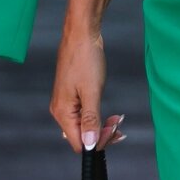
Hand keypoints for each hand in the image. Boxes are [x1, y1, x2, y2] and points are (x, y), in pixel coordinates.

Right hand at [51, 21, 126, 152]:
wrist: (82, 34)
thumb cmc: (86, 59)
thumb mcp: (92, 92)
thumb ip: (91, 120)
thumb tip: (90, 145)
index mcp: (62, 112)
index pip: (79, 143)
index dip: (98, 143)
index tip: (115, 132)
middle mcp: (60, 111)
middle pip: (81, 137)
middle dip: (102, 135)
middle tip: (119, 125)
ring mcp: (65, 103)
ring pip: (84, 126)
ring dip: (102, 126)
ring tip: (117, 118)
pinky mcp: (71, 96)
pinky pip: (84, 115)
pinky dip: (97, 117)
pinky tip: (110, 114)